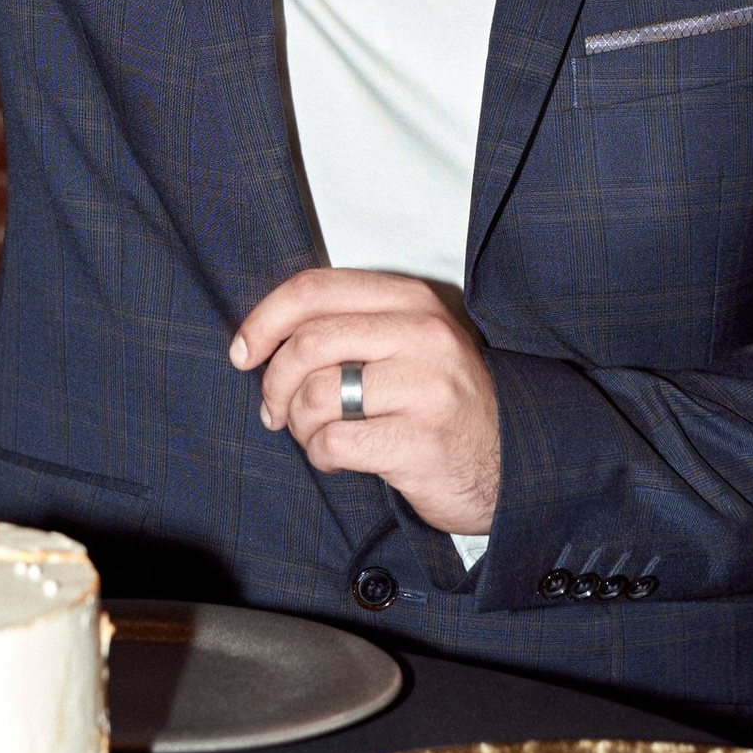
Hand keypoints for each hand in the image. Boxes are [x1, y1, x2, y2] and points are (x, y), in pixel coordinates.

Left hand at [228, 267, 500, 536]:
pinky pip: (334, 442)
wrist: (509, 463)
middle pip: (308, 343)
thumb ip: (347, 326)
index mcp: (412, 300)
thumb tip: (260, 337)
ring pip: (316, 395)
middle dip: (275, 382)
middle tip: (275, 409)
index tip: (243, 352)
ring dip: (299, 425)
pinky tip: (340, 457)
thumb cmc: (440, 402)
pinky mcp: (422, 441)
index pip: (314, 290)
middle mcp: (423, 335)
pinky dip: (322, 455)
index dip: (263, 321)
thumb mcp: (405, 344)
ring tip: (316, 435)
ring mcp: (427, 388)